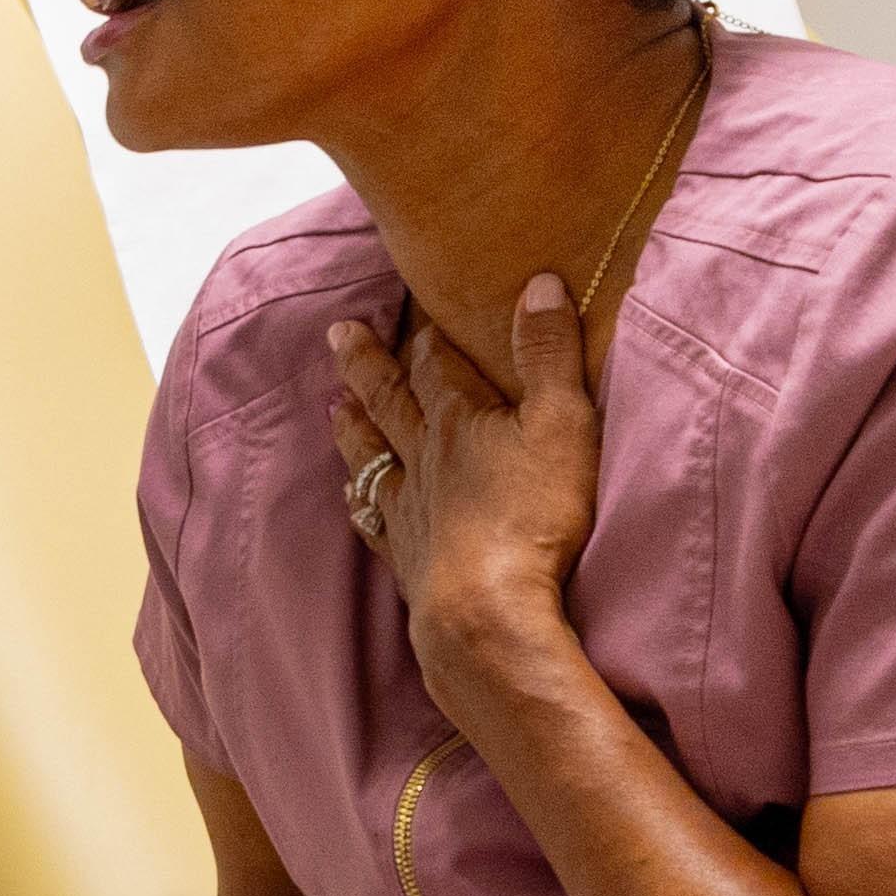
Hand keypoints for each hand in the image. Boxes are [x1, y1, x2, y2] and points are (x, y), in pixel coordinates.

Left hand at [327, 258, 608, 706]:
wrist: (486, 611)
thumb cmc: (532, 516)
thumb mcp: (561, 423)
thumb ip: (550, 354)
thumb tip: (541, 284)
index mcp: (458, 421)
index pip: (436, 365)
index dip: (427, 336)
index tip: (412, 309)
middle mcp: (422, 458)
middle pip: (388, 400)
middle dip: (366, 364)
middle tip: (338, 333)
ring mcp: (409, 510)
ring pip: (371, 457)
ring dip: (354, 428)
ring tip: (334, 407)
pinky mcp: (407, 560)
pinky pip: (374, 521)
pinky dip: (361, 502)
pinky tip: (354, 499)